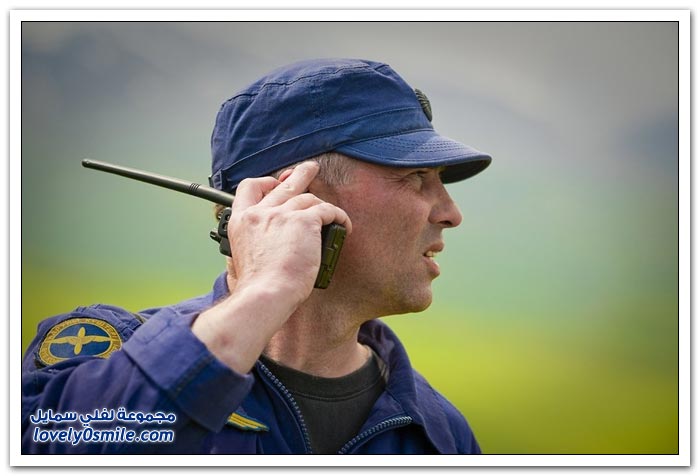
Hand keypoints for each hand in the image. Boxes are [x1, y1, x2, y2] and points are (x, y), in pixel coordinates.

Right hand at [191, 162, 350, 373]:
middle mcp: (259, 213)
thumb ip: (252, 246)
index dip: (265, 183)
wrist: (265, 295)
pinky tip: (343, 226)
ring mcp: (282, 214)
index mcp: (241, 222)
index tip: (276, 186)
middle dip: (299, 174)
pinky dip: (338, 216)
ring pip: (308, 196)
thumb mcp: (240, 260)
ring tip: (333, 210)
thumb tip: (265, 248)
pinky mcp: (304, 221)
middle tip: (309, 169)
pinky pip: (328, 210)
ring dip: (323, 202)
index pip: (248, 188)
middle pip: (282, 184)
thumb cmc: (256, 288)